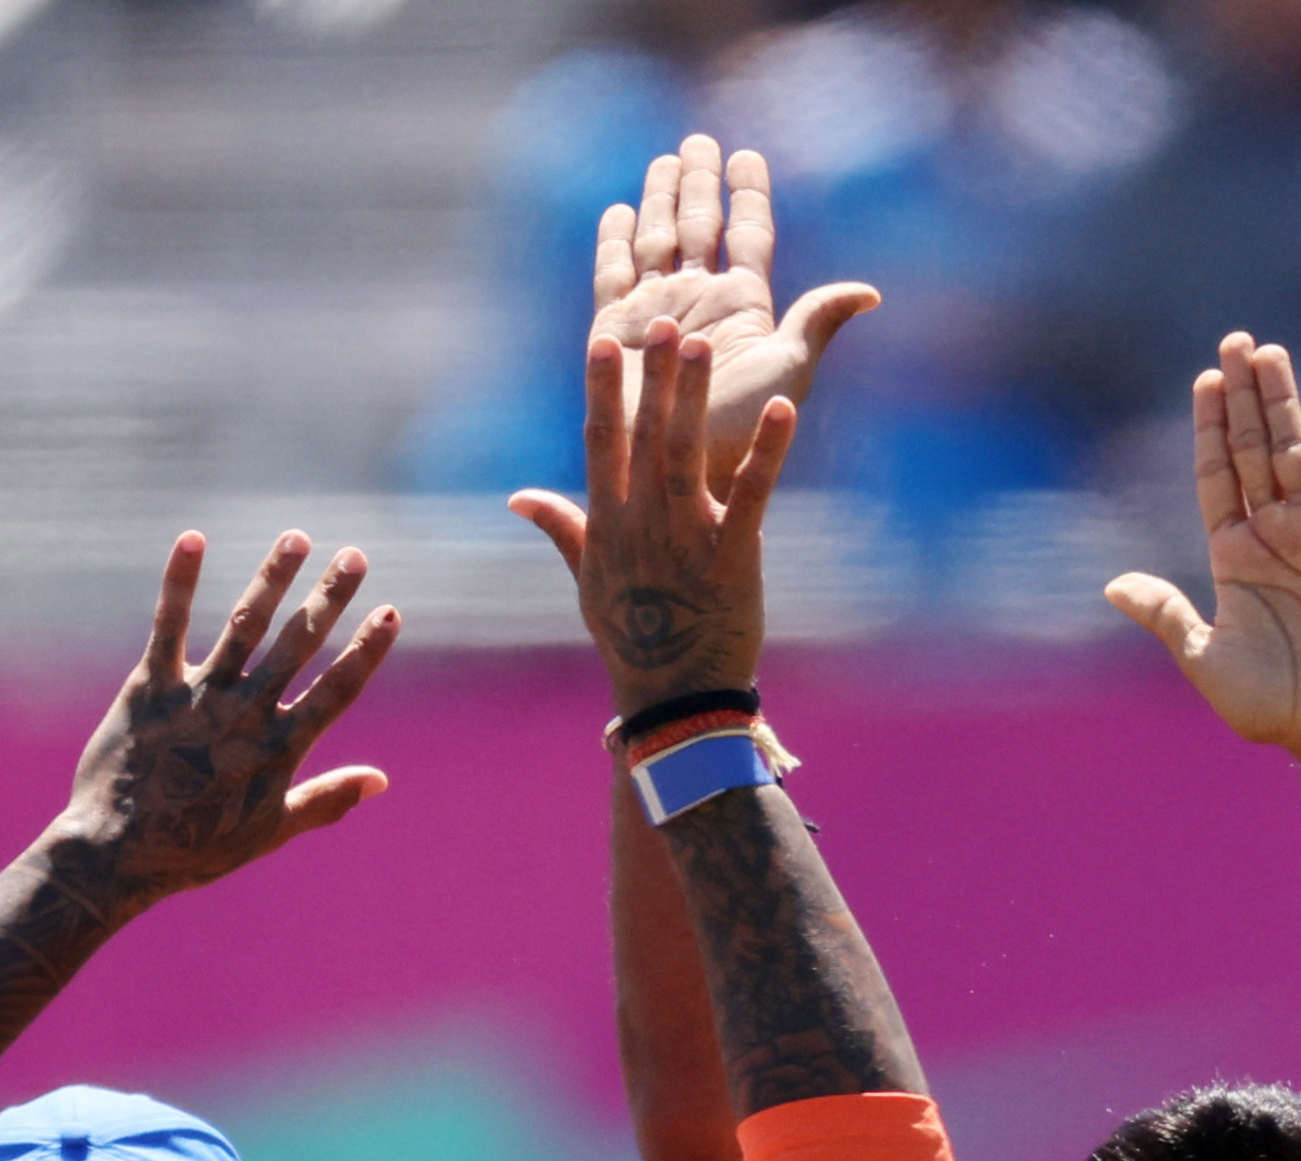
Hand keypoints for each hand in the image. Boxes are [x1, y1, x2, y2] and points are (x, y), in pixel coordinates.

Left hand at [49, 531, 400, 910]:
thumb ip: (326, 799)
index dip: (366, 651)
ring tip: (296, 538)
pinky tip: (193, 538)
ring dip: (272, 578)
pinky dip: (180, 581)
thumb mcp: (270, 832)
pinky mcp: (150, 687)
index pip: (336, 692)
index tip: (390, 612)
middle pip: (298, 646)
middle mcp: (245, 715)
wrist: (117, 856)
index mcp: (278, 750)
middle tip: (354, 555)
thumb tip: (381, 779)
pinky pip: (168, 625)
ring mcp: (198, 697)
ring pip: (245, 625)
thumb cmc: (195, 850)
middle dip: (328, 599)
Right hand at [510, 311, 795, 715]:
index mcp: (608, 525)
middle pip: (643, 438)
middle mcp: (641, 526)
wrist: (674, 699)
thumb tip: (517, 497)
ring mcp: (685, 541)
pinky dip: (766, 453)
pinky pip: (750, 497)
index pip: (600, 444)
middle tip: (662, 322)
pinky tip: (783, 410)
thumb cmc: (630, 637)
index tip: (603, 342)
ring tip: (699, 347)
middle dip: (652, 379)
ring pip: (685, 456)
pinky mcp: (733, 559)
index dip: (602, 390)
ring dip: (693, 400)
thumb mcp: (588, 580)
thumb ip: (561, 527)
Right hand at [592, 137, 874, 448]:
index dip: (748, 193)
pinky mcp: (613, 331)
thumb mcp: (788, 370)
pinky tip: (618, 211)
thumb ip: (818, 322)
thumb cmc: (741, 430)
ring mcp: (655, 313)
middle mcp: (699, 302)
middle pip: (700, 226)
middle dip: (698, 183)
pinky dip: (615, 241)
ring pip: (657, 239)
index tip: (746, 156)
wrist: (680, 471)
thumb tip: (871, 292)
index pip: (749, 233)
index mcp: (743, 304)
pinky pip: (613, 275)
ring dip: (660, 198)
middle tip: (698, 140)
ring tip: (664, 160)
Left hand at [1103, 335, 1300, 796]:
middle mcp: (1272, 535)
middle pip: (1254, 450)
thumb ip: (1166, 615)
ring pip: (1295, 453)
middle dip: (1244, 398)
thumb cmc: (1268, 703)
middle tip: (1235, 340)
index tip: (1204, 381)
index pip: (1217, 477)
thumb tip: (1111, 585)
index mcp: (1231, 556)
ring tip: (1268, 351)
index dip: (1211, 430)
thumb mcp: (1204, 658)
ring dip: (1282, 403)